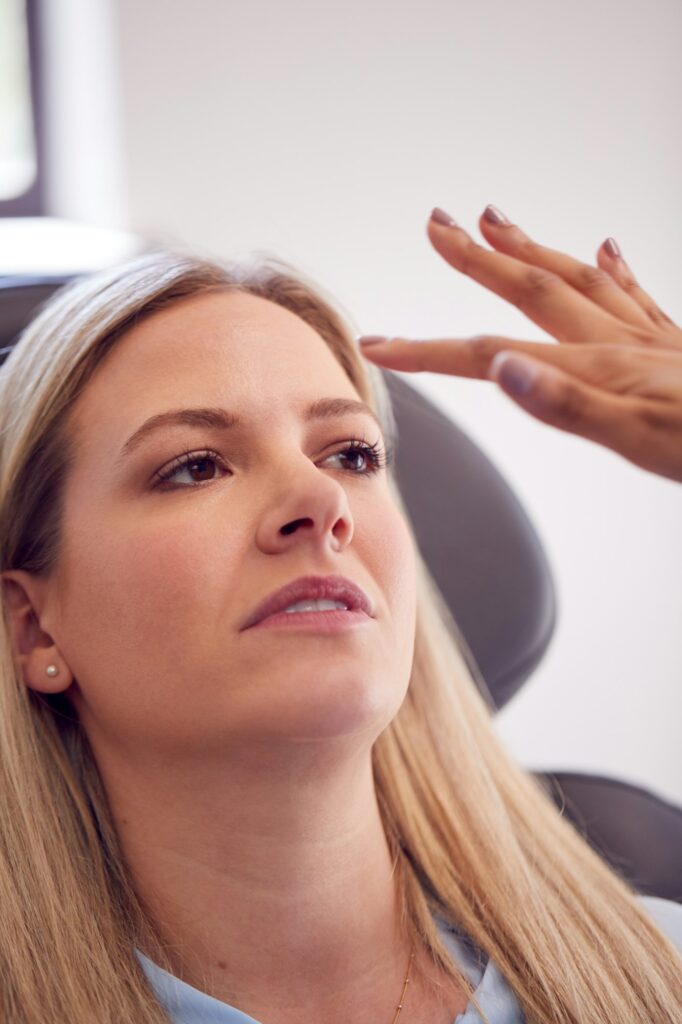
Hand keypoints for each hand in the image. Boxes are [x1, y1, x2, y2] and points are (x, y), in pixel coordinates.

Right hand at [357, 206, 681, 483]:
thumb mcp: (640, 439)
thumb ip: (568, 404)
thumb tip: (505, 367)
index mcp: (594, 365)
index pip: (490, 354)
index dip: (428, 350)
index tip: (376, 345)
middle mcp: (614, 339)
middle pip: (530, 286)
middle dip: (475, 258)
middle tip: (436, 224)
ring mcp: (645, 337)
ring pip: (576, 279)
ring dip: (530, 248)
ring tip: (495, 219)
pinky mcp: (671, 345)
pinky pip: (634, 294)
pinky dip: (611, 269)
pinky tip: (607, 248)